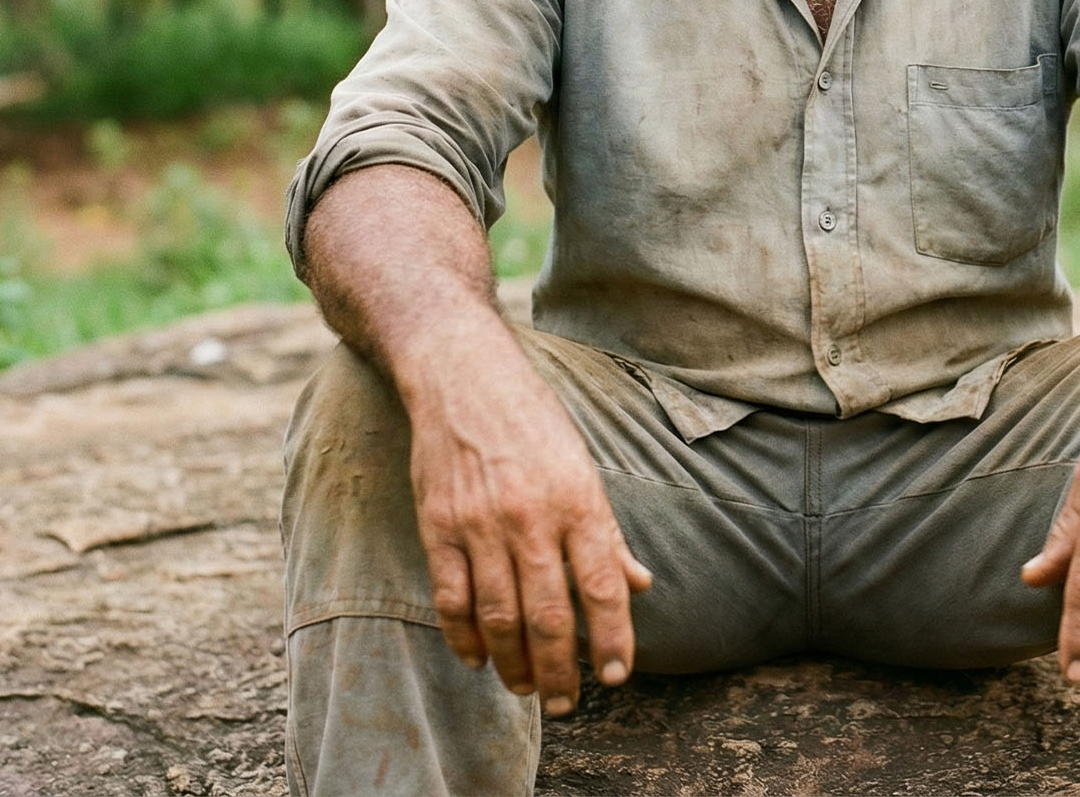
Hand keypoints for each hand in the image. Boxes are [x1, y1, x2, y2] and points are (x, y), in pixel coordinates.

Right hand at [402, 314, 651, 715]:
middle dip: (561, 670)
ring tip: (527, 689)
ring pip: (499, 615)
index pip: (603, 586)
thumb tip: (640, 585)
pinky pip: (451, 597)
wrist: (464, 376)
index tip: (617, 676)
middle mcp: (532, 516)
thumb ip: (609, 533)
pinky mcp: (439, 525)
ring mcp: (481, 523)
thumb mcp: (584, 466)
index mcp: (578, 500)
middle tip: (566, 704)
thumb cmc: (534, 421)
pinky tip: (478, 658)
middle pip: (550, 614)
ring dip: (514, 663)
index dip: (613, 638)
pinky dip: (464, 637)